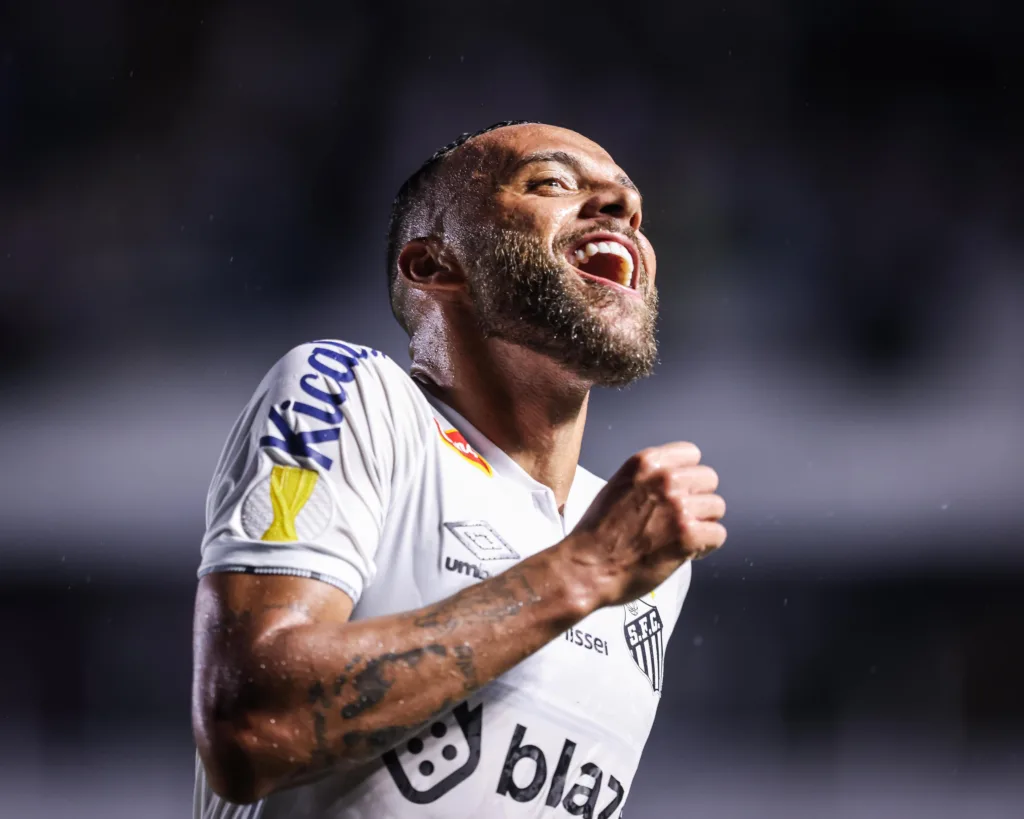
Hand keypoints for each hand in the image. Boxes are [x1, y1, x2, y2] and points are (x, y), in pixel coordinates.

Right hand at [561, 442, 726, 608]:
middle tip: (680, 519)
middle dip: (697, 499)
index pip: (691, 454)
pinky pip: (718, 535)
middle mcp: (665, 479)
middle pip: (709, 479)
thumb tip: (673, 482)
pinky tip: (685, 552)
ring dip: (702, 523)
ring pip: (717, 507)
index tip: (679, 492)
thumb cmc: (596, 532)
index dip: (687, 476)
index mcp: (646, 463)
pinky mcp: (688, 536)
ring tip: (680, 537)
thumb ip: (648, 479)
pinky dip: (705, 547)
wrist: (586, 567)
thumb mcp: (618, 486)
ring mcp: (678, 507)